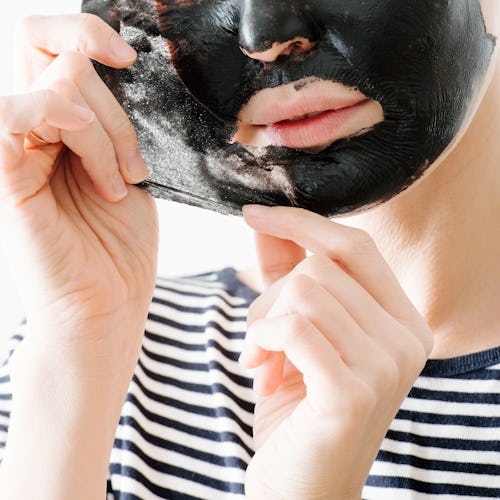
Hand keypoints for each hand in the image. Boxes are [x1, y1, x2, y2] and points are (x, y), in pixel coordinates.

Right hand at [0, 14, 157, 382]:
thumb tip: (111, 71)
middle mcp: (29, 130)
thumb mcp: (126, 171)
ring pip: (57, 85)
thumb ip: (110, 123)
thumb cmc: (118, 244)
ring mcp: (12, 150)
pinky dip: (74, 131)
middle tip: (134, 164)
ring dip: (107, 135)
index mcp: (56, 127)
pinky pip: (15, 113)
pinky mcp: (3, 175)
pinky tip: (101, 177)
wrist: (107, 301)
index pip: (50, 45)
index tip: (128, 58)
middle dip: (115, 107)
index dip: (86, 32)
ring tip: (119, 185)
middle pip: (57, 56)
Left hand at [241, 205, 432, 498]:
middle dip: (270, 293)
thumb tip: (263, 220)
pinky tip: (257, 371)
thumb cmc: (297, 408)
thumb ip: (284, 272)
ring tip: (260, 359)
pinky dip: (261, 340)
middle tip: (259, 337)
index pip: (354, 245)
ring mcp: (385, 366)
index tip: (254, 213)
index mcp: (401, 321)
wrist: (300, 490)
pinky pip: (293, 325)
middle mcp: (406, 340)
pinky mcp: (352, 392)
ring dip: (262, 321)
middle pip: (321, 265)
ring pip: (303, 290)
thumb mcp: (292, 332)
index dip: (301, 222)